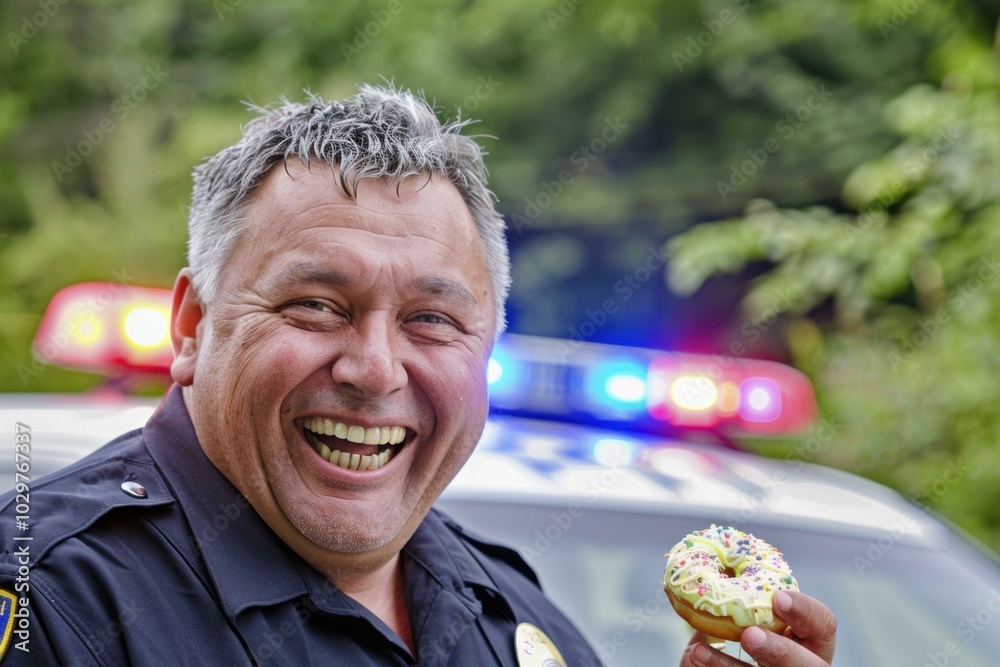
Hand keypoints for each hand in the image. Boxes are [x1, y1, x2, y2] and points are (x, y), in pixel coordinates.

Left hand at [678, 590, 836, 665]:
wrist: (714, 663)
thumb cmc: (737, 637)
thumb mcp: (742, 619)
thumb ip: (731, 610)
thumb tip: (703, 591)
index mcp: (807, 642)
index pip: (823, 625)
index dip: (806, 611)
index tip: (778, 597)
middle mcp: (802, 665)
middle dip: (781, 651)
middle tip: (750, 634)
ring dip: (729, 666)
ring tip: (698, 651)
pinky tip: (692, 656)